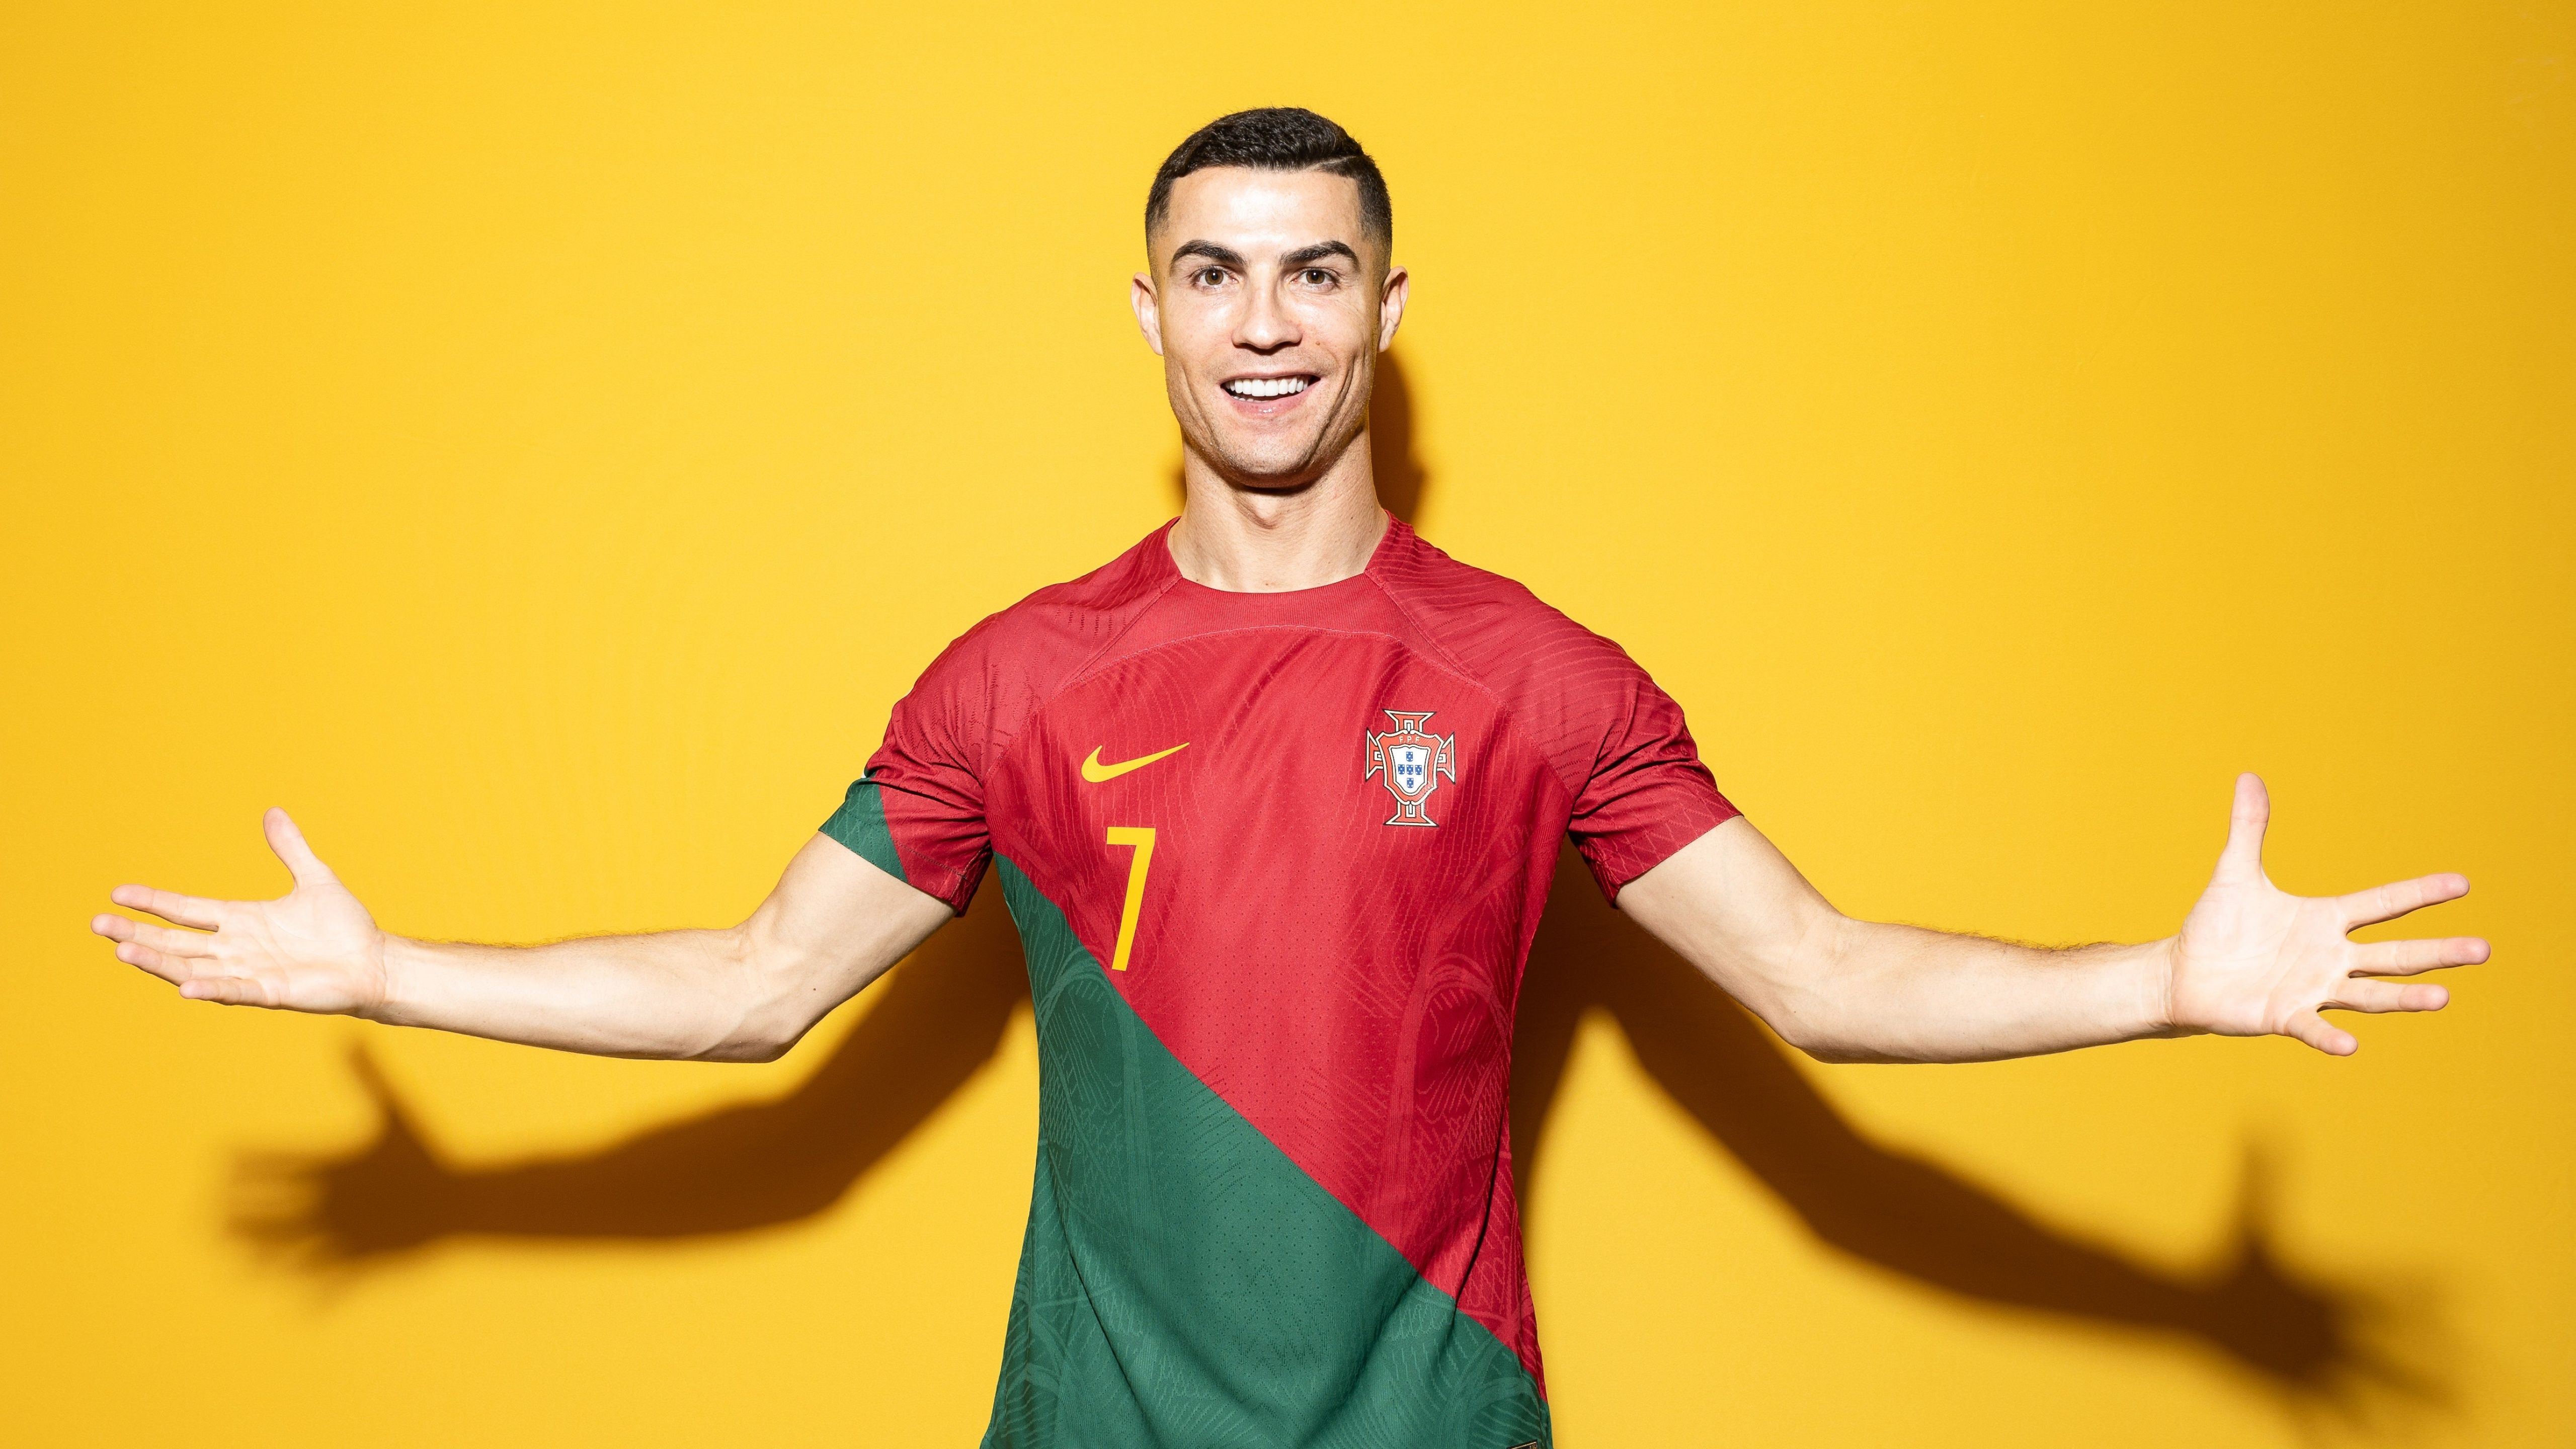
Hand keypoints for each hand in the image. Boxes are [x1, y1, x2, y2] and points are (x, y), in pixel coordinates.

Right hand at [92, 808, 389, 1014]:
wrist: (376, 961)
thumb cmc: (345, 927)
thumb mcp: (315, 878)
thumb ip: (290, 848)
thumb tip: (273, 812)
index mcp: (242, 921)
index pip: (187, 910)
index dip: (154, 902)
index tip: (118, 892)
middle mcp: (238, 948)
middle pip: (176, 941)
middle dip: (137, 932)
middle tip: (97, 923)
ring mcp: (251, 972)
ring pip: (193, 966)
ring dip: (159, 961)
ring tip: (122, 950)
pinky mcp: (272, 992)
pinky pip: (235, 991)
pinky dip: (211, 987)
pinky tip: (185, 985)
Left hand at [2166, 775, 2486, 1054]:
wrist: (2184, 972)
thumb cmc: (2217, 925)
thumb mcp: (2235, 872)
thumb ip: (2248, 828)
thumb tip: (2248, 776)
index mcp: (2325, 920)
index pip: (2382, 903)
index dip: (2419, 892)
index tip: (2462, 883)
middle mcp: (2329, 957)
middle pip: (2394, 955)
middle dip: (2438, 952)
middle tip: (2483, 949)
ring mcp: (2311, 988)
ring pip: (2368, 994)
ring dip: (2404, 997)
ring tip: (2443, 997)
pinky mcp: (2283, 1015)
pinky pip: (2313, 1027)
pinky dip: (2329, 1036)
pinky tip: (2350, 1046)